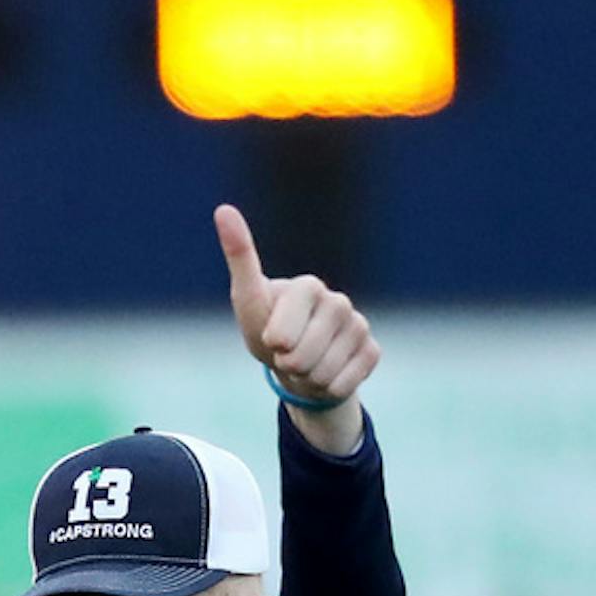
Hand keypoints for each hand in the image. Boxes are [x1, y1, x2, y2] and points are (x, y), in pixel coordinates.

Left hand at [214, 203, 377, 454]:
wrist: (296, 363)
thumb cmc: (267, 327)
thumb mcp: (248, 298)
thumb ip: (241, 257)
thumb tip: (224, 209)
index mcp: (309, 286)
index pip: (288, 328)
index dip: (277, 340)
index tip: (272, 340)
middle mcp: (338, 302)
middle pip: (307, 353)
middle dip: (290, 364)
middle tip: (286, 356)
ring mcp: (358, 326)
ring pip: (327, 371)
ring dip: (308, 377)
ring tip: (304, 364)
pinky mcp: (371, 351)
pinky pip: (346, 382)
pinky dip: (329, 387)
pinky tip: (326, 374)